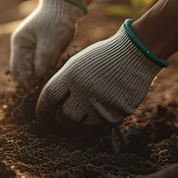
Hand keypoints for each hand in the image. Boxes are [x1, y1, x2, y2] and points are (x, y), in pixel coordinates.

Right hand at [10, 0, 85, 89]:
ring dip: (39, 77)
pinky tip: (53, 78)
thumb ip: (43, 59)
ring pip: (34, 69)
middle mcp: (24, 47)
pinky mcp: (44, 49)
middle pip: (24, 70)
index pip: (18, 68)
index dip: (25, 81)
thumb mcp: (49, 41)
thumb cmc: (55, 20)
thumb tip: (39, 77)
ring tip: (47, 87)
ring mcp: (33, 48)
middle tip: (41, 93)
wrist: (66, 5)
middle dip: (31, 81)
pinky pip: (43, 65)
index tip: (35, 91)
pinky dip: (46, 71)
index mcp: (19, 43)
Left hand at [36, 20, 166, 124]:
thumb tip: (52, 105)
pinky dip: (101, 117)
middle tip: (64, 117)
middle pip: (65, 117)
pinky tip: (106, 104)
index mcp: (71, 75)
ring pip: (83, 123)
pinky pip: (102, 123)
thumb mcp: (78, 63)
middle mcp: (84, 91)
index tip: (41, 116)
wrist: (136, 54)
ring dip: (83, 118)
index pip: (48, 98)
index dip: (42, 110)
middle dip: (62, 118)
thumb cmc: (103, 57)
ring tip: (90, 105)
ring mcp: (102, 104)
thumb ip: (64, 83)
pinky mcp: (117, 113)